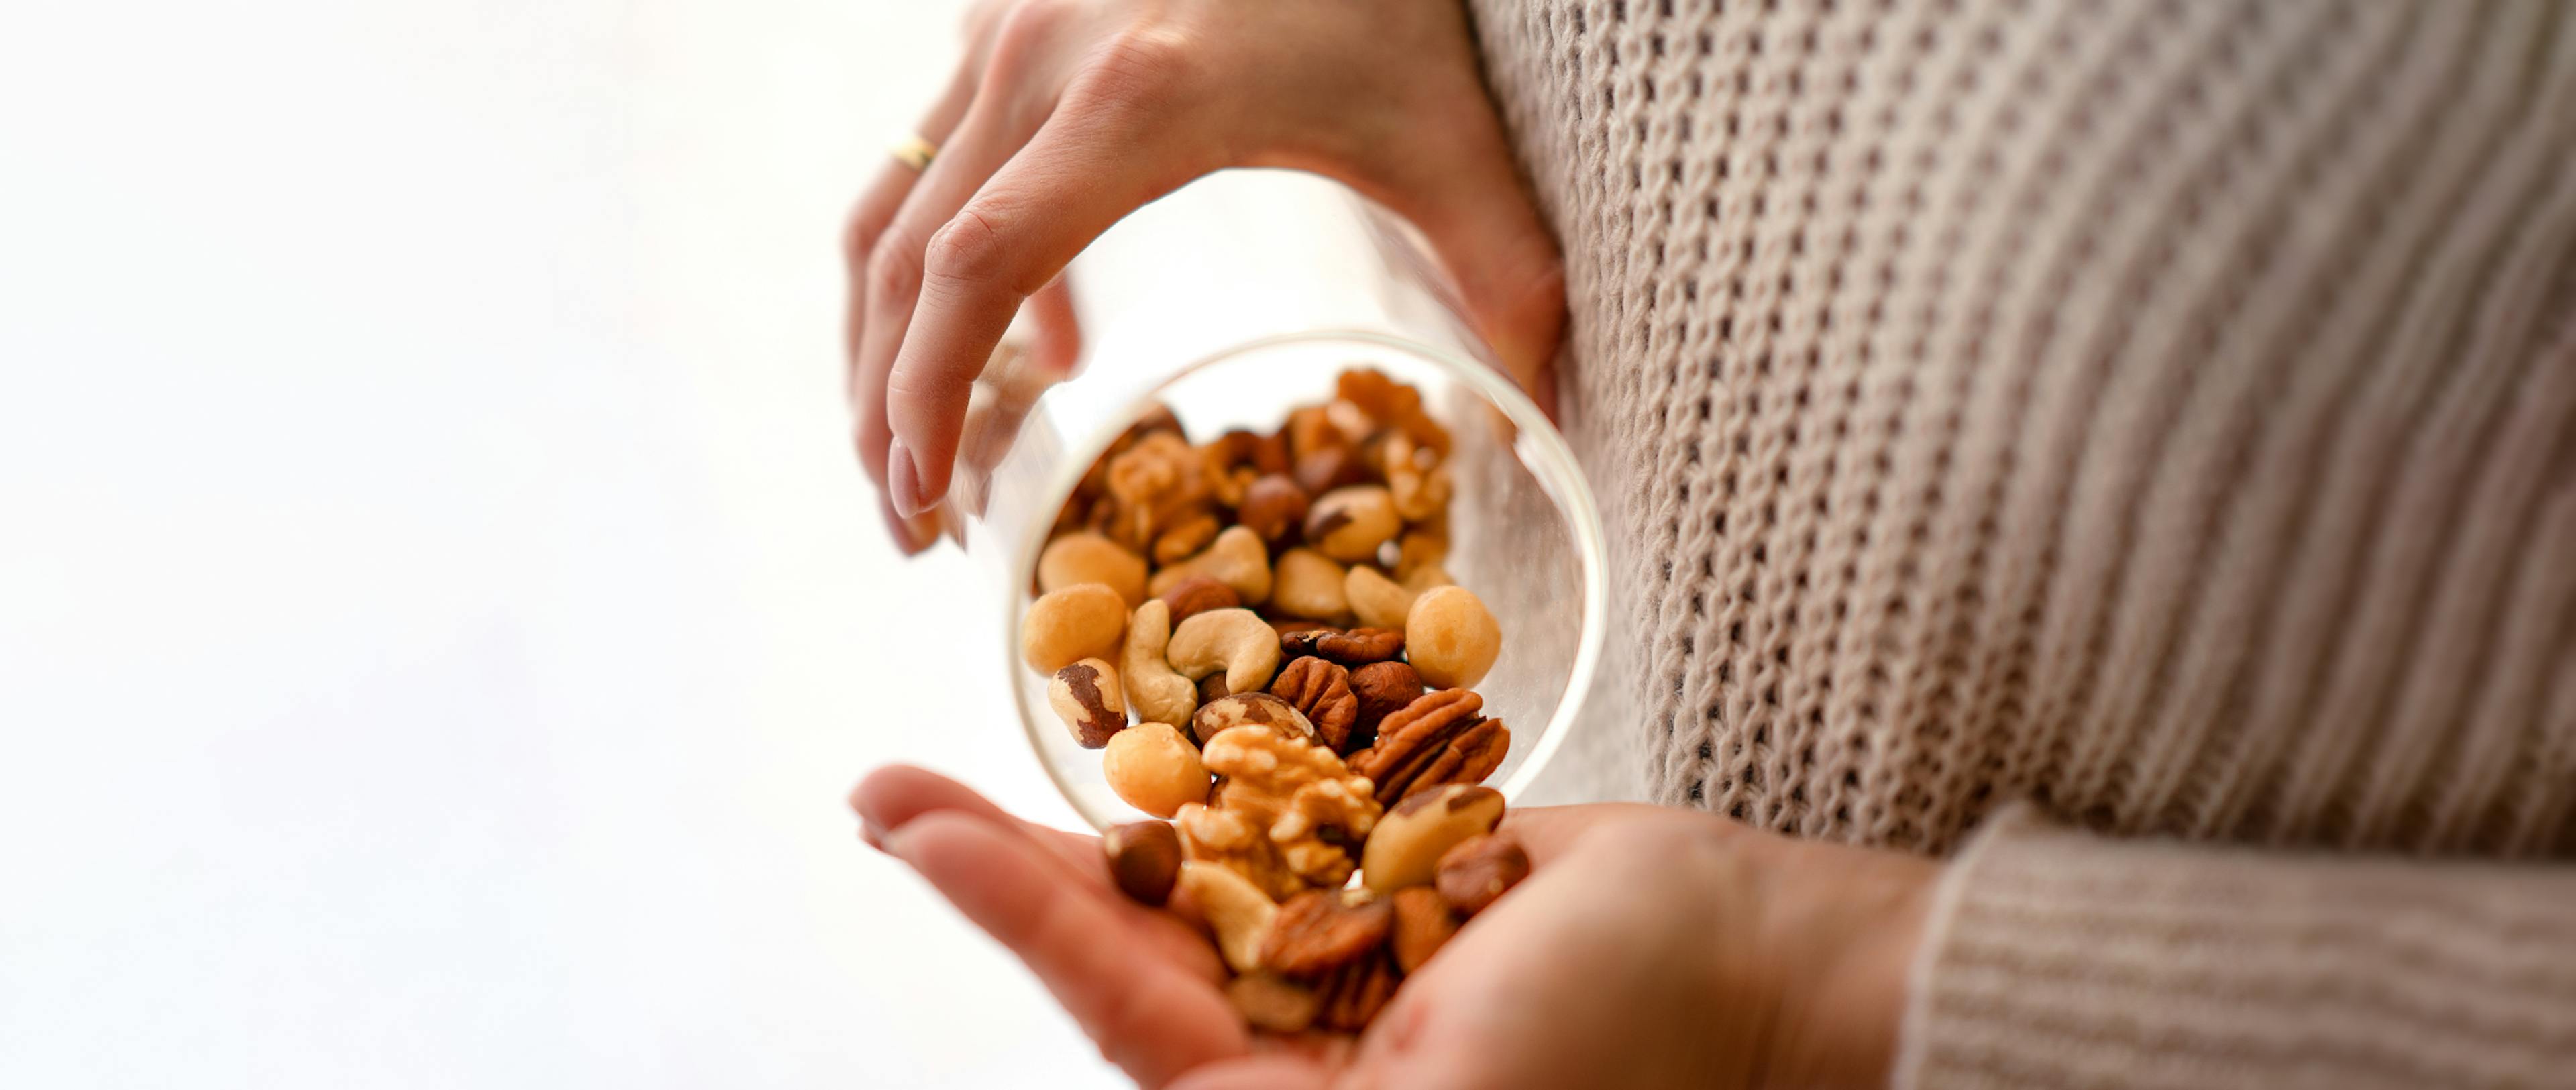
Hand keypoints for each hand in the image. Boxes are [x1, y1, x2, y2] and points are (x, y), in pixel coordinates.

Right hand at [845, 0, 1566, 549]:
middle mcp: (1041, 55)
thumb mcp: (1453, 133)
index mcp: (1138, 97)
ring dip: (883, 343)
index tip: (932, 499)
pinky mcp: (1005, 15)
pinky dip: (943, 263)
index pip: (984, 265)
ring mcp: (1008, 27)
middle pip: (909, 256)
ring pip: (893, 207)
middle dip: (887, 407)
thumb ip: (1505, 274)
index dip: (932, 393)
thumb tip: (1538, 412)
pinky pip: (935, 158)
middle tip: (913, 526)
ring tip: (918, 457)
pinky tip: (1037, 348)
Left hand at [852, 766, 1934, 1088]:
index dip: (1008, 914)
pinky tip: (1124, 727)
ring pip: (1184, 870)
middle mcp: (1308, 1037)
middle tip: (881, 795)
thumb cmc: (1624, 1037)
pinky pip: (1276, 816)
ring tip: (955, 765)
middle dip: (1004, 869)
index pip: (1124, 1007)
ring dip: (1077, 814)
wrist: (1765, 953)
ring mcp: (1348, 950)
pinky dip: (1199, 772)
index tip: (902, 824)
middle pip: (1127, 939)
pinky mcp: (1394, 871)